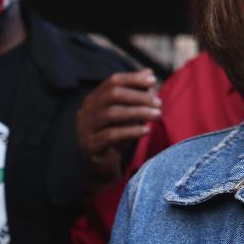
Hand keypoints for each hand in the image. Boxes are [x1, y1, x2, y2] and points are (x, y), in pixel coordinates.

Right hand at [76, 69, 160, 190]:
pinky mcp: (90, 147)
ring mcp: (85, 129)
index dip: (133, 79)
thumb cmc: (117, 139)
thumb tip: (149, 73)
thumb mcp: (128, 115)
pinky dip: (131, 131)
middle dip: (139, 97)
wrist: (102, 170)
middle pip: (112, 95)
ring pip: (112, 114)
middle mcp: (86, 112)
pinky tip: (146, 131)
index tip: (153, 81)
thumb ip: (136, 94)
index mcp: (93, 100)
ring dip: (139, 112)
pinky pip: (111, 135)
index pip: (112, 81)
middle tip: (159, 103)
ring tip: (157, 115)